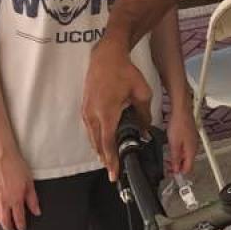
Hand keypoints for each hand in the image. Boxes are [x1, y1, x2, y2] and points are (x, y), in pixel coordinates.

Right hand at [0, 147, 39, 229]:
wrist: (1, 156)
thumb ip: (32, 199)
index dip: (21, 226)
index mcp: (15, 200)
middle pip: (4, 221)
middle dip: (9, 228)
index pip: (18, 219)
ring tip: (3, 220)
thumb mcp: (29, 183)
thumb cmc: (16, 166)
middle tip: (12, 229)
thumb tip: (36, 211)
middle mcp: (2, 201)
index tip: (22, 229)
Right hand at [82, 38, 154, 180]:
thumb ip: (144, 114)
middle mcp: (93, 114)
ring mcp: (86, 110)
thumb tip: (145, 129)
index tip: (114, 173)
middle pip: (98, 144)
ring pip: (92, 137)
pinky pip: (89, 128)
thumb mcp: (142, 93)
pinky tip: (101, 143)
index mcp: (107, 113)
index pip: (108, 144)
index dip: (112, 160)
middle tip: (112, 172)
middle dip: (105, 159)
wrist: (106, 56)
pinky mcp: (85, 106)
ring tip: (108, 161)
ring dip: (100, 150)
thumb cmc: (124, 71)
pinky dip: (96, 138)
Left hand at [165, 103, 198, 175]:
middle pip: (187, 163)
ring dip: (177, 159)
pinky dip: (178, 152)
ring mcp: (192, 142)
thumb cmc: (179, 123)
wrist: (181, 110)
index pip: (188, 169)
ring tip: (168, 158)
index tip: (170, 174)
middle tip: (167, 167)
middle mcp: (194, 148)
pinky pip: (185, 149)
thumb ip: (175, 158)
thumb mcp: (174, 144)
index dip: (179, 173)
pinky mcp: (190, 138)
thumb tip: (176, 169)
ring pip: (186, 156)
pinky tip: (172, 148)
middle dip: (177, 167)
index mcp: (192, 151)